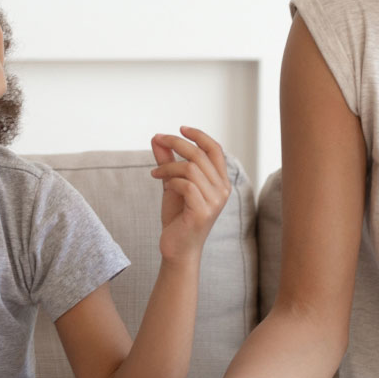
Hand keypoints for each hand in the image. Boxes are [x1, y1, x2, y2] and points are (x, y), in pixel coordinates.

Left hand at [149, 127, 229, 261]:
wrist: (177, 249)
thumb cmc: (178, 217)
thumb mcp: (172, 183)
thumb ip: (167, 161)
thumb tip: (157, 138)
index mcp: (220, 181)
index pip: (215, 149)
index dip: (199, 135)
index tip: (180, 128)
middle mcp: (223, 190)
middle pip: (201, 154)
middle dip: (177, 143)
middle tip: (158, 140)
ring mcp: (215, 202)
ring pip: (191, 168)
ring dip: (169, 166)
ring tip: (156, 172)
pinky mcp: (203, 212)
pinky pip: (186, 185)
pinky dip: (171, 181)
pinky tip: (162, 184)